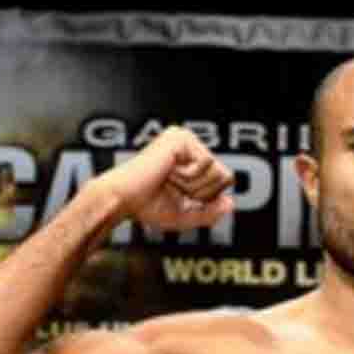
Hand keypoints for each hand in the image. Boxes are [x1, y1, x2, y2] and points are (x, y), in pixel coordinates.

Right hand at [98, 126, 234, 230]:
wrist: (123, 199)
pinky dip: (188, 177)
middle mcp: (191, 145)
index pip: (225, 180)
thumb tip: (231, 203)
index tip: (180, 195)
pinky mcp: (181, 138)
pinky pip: (206, 163)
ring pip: (217, 171)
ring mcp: (186, 139)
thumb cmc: (148, 206)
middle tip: (173, 188)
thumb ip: (211, 213)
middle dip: (202, 192)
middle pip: (226, 176)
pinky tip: (168, 173)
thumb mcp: (187, 215)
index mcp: (192, 159)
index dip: (207, 197)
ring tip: (169, 180)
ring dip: (193, 185)